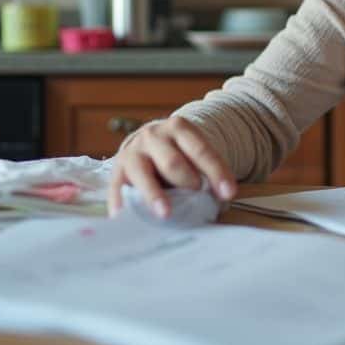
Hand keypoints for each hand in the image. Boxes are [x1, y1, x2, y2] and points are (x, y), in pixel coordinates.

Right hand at [106, 116, 235, 218]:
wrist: (149, 142)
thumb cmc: (179, 154)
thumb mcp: (193, 154)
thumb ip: (205, 173)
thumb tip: (218, 204)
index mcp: (179, 128)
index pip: (201, 151)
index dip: (216, 172)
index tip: (228, 193)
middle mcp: (153, 136)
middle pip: (172, 161)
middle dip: (187, 180)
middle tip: (196, 194)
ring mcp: (133, 152)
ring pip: (144, 173)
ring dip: (155, 194)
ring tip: (165, 213)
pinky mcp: (117, 170)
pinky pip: (117, 186)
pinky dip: (119, 201)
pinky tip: (122, 215)